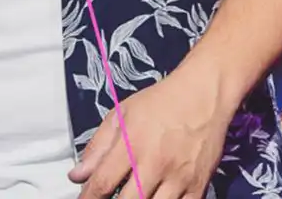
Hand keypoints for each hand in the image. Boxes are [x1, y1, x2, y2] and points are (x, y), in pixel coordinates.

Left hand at [68, 67, 233, 198]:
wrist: (204, 93)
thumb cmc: (161, 102)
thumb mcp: (123, 113)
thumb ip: (98, 146)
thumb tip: (77, 176)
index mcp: (133, 143)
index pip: (102, 183)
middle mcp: (155, 163)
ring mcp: (179, 178)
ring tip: (135, 197)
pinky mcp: (198, 186)